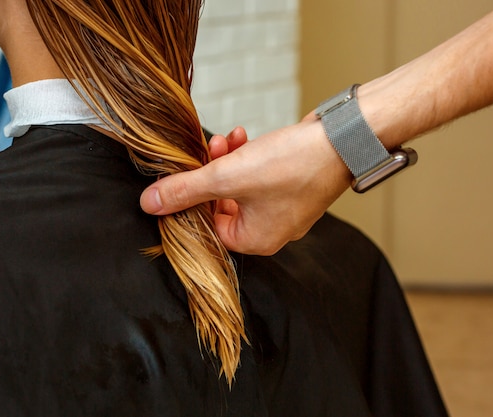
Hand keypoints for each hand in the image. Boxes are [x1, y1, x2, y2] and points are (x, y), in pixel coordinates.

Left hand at [140, 117, 350, 254]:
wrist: (343, 139)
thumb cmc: (292, 165)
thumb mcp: (227, 176)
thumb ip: (184, 190)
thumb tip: (149, 204)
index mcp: (256, 240)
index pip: (208, 228)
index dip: (191, 201)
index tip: (182, 176)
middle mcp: (271, 230)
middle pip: (222, 205)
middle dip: (210, 174)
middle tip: (208, 149)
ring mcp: (284, 208)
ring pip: (239, 187)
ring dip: (227, 161)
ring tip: (227, 138)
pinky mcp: (292, 186)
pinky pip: (258, 177)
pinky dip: (247, 158)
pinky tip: (244, 136)